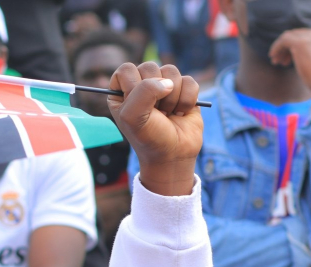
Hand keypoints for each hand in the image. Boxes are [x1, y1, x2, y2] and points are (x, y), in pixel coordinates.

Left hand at [107, 62, 201, 196]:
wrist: (172, 155)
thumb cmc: (148, 138)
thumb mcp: (133, 117)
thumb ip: (144, 91)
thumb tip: (167, 82)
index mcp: (122, 92)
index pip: (126, 69)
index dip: (134, 86)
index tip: (137, 106)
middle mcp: (141, 86)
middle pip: (150, 66)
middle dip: (155, 93)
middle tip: (155, 113)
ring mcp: (163, 86)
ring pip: (171, 71)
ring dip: (172, 97)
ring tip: (167, 114)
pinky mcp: (183, 89)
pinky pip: (189, 81)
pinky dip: (187, 100)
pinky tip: (181, 113)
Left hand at [269, 29, 310, 97]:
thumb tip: (298, 55)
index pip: (306, 36)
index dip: (294, 46)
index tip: (287, 59)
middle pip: (297, 35)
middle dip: (286, 48)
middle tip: (280, 61)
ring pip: (290, 36)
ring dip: (281, 49)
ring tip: (276, 62)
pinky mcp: (301, 43)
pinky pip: (284, 40)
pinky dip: (276, 47)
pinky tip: (272, 57)